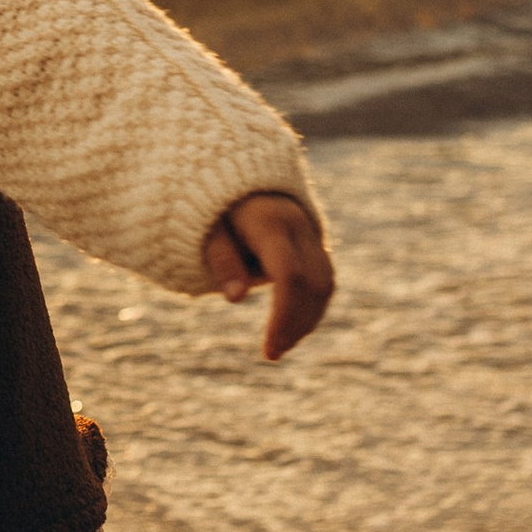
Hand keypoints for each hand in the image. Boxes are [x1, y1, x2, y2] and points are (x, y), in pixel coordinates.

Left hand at [201, 191, 334, 361]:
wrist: (238, 177)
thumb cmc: (214, 206)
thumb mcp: (206, 229)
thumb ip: (221, 259)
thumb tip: (236, 298)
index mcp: (271, 222)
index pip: (289, 276)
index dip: (283, 316)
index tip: (268, 349)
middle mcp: (299, 226)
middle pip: (313, 283)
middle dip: (296, 324)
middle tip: (272, 354)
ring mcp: (312, 232)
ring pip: (325, 283)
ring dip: (307, 319)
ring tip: (280, 347)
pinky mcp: (315, 242)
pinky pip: (324, 278)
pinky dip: (312, 306)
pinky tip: (292, 329)